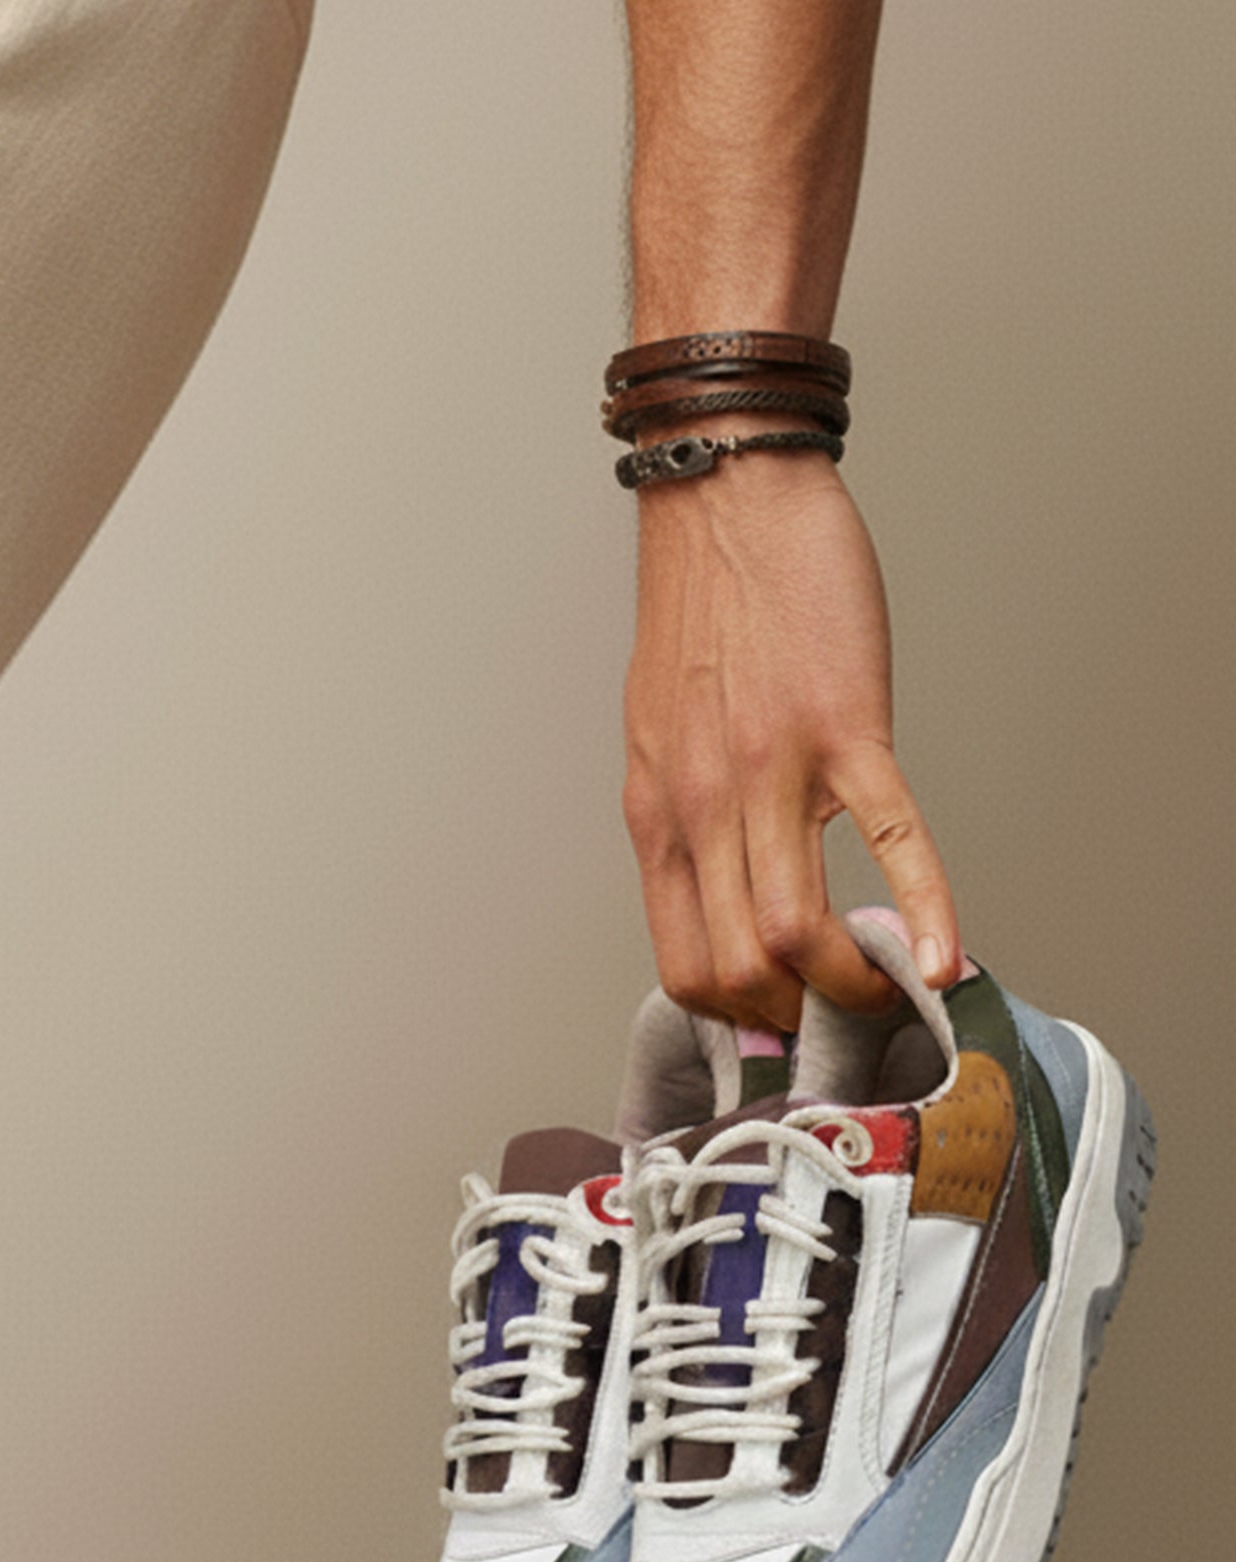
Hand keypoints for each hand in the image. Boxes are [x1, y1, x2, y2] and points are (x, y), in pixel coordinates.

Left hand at [621, 442, 960, 1029]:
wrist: (727, 504)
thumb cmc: (702, 615)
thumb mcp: (660, 739)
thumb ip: (687, 819)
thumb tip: (718, 891)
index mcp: (657, 818)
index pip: (684, 963)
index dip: (735, 1014)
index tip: (780, 1020)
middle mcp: (702, 808)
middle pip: (736, 967)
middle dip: (793, 1015)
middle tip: (835, 1016)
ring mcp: (773, 773)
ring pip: (793, 930)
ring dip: (846, 985)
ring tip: (882, 990)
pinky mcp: (845, 730)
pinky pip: (890, 842)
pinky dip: (925, 914)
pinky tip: (943, 961)